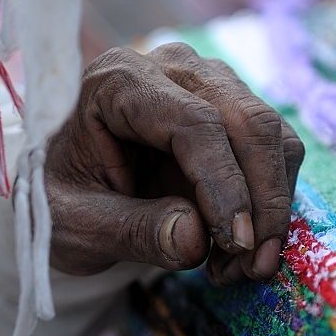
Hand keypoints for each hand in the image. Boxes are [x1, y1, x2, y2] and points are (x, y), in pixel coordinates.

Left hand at [45, 42, 303, 284]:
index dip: (225, 184)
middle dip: (262, 201)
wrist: (65, 187)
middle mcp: (172, 69)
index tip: (235, 242)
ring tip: (238, 265)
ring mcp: (209, 85)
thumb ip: (130, 230)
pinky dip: (270, 202)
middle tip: (252, 265)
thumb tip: (196, 241)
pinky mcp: (231, 112)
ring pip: (272, 137)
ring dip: (271, 206)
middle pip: (249, 123)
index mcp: (119, 81)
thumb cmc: (61, 196)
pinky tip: (238, 246)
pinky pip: (274, 152)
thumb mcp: (74, 223)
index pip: (196, 123)